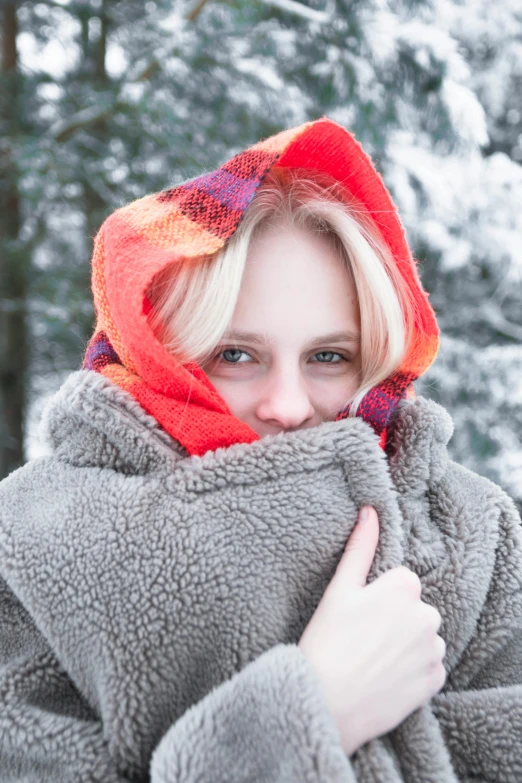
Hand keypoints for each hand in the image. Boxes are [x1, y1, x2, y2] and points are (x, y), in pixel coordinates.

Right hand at [298, 506, 445, 755]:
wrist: (327, 701)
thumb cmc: (327, 642)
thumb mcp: (339, 589)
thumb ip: (360, 548)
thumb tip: (370, 511)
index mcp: (405, 587)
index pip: (400, 582)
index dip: (377, 597)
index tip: (357, 615)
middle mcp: (427, 615)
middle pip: (413, 609)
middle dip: (394, 619)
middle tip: (361, 638)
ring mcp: (433, 650)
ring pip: (422, 637)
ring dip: (405, 645)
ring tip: (371, 658)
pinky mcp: (435, 680)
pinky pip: (428, 667)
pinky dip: (411, 671)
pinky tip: (384, 676)